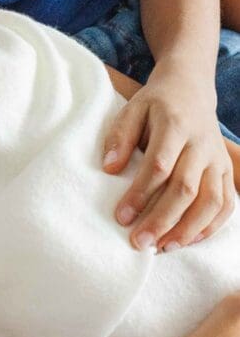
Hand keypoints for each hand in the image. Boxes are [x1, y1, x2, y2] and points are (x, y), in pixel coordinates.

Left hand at [102, 69, 234, 251]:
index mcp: (175, 125)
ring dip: (188, 230)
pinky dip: (211, 226)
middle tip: (139, 243)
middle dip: (162, 220)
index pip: (159, 166)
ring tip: (162, 248)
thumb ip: (120, 137)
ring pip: (211, 201)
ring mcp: (217, 159)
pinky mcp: (226, 170)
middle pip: (186, 189)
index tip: (121, 216)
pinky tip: (189, 240)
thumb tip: (109, 169)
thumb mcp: (133, 109)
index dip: (141, 194)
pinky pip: (226, 203)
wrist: (190, 89)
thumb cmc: (156, 104)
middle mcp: (201, 144)